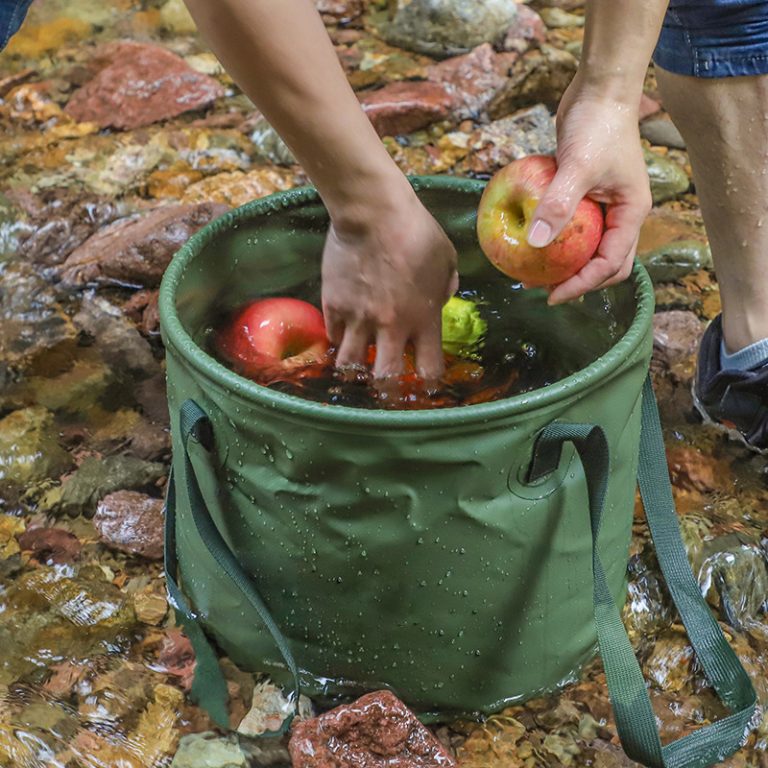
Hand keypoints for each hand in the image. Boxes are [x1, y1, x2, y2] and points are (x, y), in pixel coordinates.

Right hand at [322, 188, 458, 379]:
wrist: (372, 211)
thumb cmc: (416, 230)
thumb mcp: (446, 259)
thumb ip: (446, 287)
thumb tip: (442, 299)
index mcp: (423, 319)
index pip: (429, 370)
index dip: (429, 384)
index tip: (426, 384)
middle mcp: (390, 326)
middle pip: (385, 379)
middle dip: (387, 390)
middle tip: (387, 388)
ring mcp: (358, 317)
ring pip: (350, 365)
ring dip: (355, 370)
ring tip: (358, 366)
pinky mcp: (333, 304)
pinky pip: (332, 337)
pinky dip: (337, 341)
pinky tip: (342, 336)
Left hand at [527, 76, 651, 303]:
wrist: (598, 88)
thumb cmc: (597, 124)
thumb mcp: (577, 167)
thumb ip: (558, 205)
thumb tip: (535, 243)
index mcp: (631, 213)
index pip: (611, 264)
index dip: (583, 284)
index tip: (552, 295)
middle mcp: (622, 214)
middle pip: (605, 263)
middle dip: (577, 280)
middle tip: (543, 288)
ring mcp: (605, 205)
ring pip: (588, 246)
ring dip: (565, 261)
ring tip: (533, 270)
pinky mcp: (585, 194)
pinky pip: (572, 226)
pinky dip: (555, 237)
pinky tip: (529, 239)